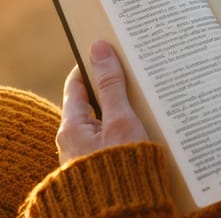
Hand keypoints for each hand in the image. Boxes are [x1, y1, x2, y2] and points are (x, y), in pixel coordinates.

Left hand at [56, 40, 148, 164]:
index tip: (111, 51)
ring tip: (149, 102)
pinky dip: (127, 135)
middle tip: (136, 74)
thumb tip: (100, 47)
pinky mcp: (101, 173)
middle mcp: (73, 144)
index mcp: (71, 128)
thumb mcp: (121, 122)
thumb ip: (112, 85)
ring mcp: (87, 160)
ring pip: (105, 126)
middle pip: (93, 105)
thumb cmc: (120, 171)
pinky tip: (148, 133)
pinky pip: (113, 145)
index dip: (94, 65)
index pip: (78, 84)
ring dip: (124, 114)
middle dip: (114, 89)